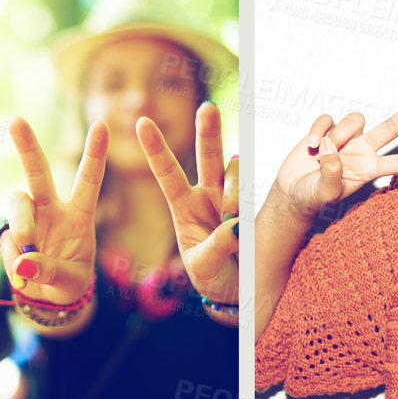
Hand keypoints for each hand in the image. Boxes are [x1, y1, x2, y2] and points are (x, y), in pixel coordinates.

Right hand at [0, 118, 106, 304]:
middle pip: (38, 171)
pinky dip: (13, 260)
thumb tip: (24, 264)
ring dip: (22, 227)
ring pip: (17, 203)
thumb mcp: (69, 282)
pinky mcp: (8, 232)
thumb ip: (51, 272)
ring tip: (28, 259)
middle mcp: (51, 208)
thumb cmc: (67, 283)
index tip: (100, 125)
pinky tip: (22, 274)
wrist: (47, 297)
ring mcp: (28, 218)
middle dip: (27, 146)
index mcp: (78, 215)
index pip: (88, 180)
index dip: (94, 154)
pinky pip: (7, 239)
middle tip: (15, 121)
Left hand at [138, 102, 237, 304]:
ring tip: (234, 232)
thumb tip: (235, 223)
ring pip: (235, 176)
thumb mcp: (203, 266)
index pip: (168, 174)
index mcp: (183, 207)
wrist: (238, 289)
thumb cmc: (212, 277)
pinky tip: (247, 230)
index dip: (156, 150)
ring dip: (234, 197)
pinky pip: (254, 195)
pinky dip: (249, 210)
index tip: (142, 123)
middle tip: (206, 109)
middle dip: (208, 131)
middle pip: (207, 156)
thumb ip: (216, 246)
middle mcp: (208, 195)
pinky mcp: (255, 203)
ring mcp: (233, 196)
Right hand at [275, 88, 397, 220]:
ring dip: (335, 136)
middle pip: (392, 127)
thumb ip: (331, 173)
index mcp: (368, 169)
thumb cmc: (311, 197)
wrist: (290, 192)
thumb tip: (331, 146)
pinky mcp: (328, 129)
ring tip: (317, 154)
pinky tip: (308, 146)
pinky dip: (316, 131)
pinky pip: (327, 120)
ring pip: (353, 121)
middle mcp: (362, 150)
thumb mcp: (323, 193)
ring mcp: (347, 138)